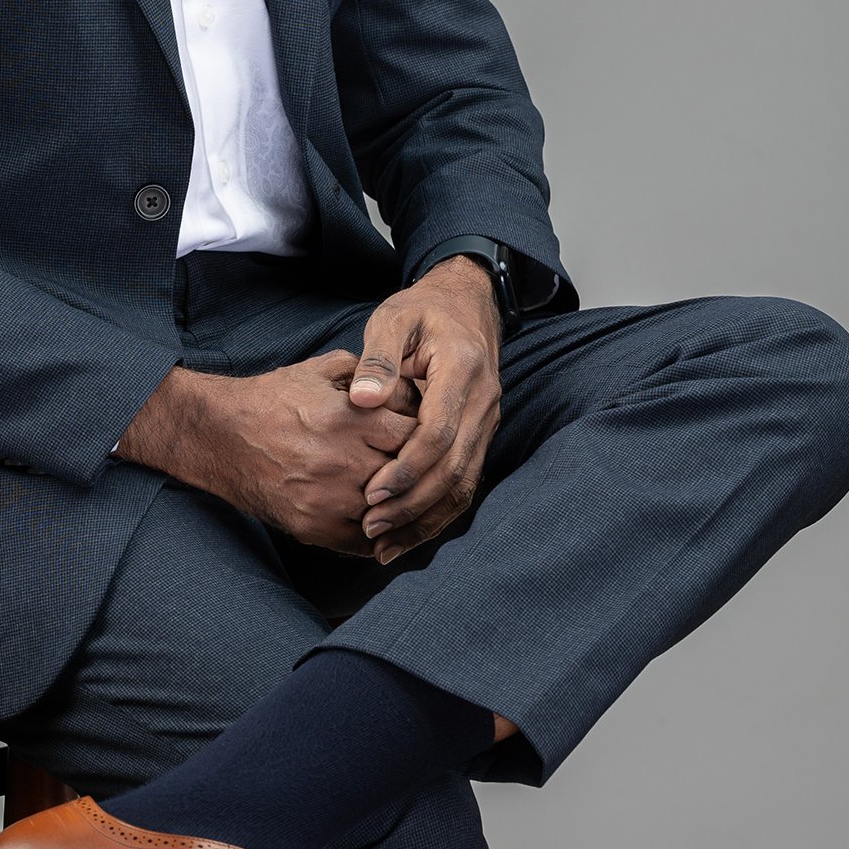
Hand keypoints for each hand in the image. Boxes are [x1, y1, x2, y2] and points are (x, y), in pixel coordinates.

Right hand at [118, 348, 421, 554]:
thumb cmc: (272, 398)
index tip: (422, 432)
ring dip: (401, 504)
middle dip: (417, 469)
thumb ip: (366, 371)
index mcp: (349, 419)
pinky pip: (366, 541)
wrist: (219, 435)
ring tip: (406, 493)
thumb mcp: (320, 369)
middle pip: (409, 475)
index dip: (425, 432)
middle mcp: (343, 462)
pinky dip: (379, 532)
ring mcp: (329, 501)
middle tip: (420, 465)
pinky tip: (382, 518)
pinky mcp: (314, 528)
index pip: (417, 434)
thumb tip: (406, 384)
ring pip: (392, 512)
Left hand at [346, 258, 502, 563]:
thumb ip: (378, 358)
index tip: (371, 493)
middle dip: (412, 505)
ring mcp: (487, 423)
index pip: (439, 433)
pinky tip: (407, 534)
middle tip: (370, 527)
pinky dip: (437, 513)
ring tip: (384, 544)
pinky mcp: (480, 437)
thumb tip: (362, 400)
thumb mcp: (394, 319)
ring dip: (425, 519)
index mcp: (463, 370)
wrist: (466, 304)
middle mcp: (483, 403)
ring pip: (463, 485)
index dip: (406, 468)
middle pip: (454, 469)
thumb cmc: (423, 311)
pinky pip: (464, 483)